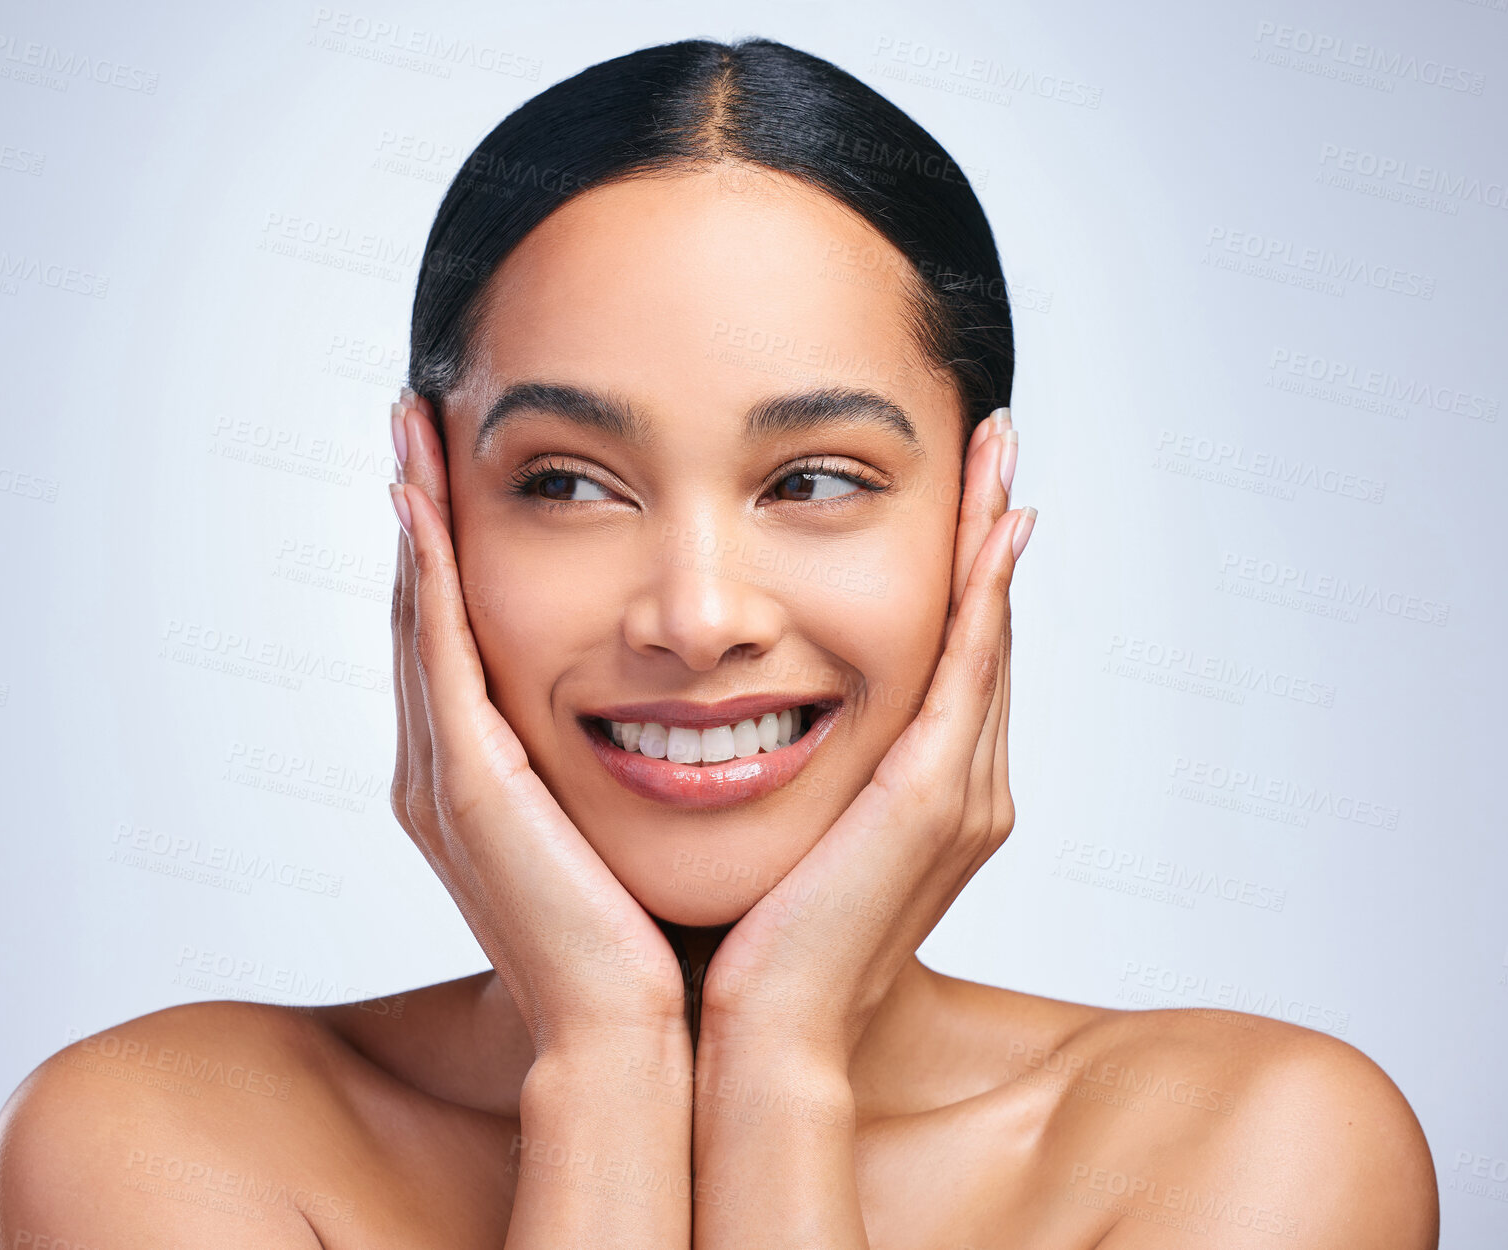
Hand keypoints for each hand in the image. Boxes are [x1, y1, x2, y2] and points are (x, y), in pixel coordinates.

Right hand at [388, 387, 687, 1052]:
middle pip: (424, 611)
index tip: (459, 465)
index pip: (461, 637)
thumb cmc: (647, 937)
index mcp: (486, 776)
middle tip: (417, 417)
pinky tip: (424, 500)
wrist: (631, 1034)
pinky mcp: (463, 786)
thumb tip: (677, 710)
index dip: (451, 551)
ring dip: (415, 518)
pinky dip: (428, 576)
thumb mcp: (630, 824)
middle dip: (419, 512)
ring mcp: (445, 776)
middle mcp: (446, 768)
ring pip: (420, 618)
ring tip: (411, 426)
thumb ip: (621, 761)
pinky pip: (439, 657)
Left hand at [698, 408, 1031, 1065]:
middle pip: (981, 631)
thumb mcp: (770, 832)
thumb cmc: (747, 942)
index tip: (959, 490)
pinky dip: (985, 590)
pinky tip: (994, 519)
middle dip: (990, 532)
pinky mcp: (936, 798)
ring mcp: (960, 793)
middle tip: (993, 438)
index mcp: (922, 796)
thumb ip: (782, 768)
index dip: (961, 571)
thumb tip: (731, 713)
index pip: (948, 658)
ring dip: (993, 536)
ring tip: (997, 447)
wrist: (754, 1038)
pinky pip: (971, 668)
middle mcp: (961, 787)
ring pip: (985, 635)